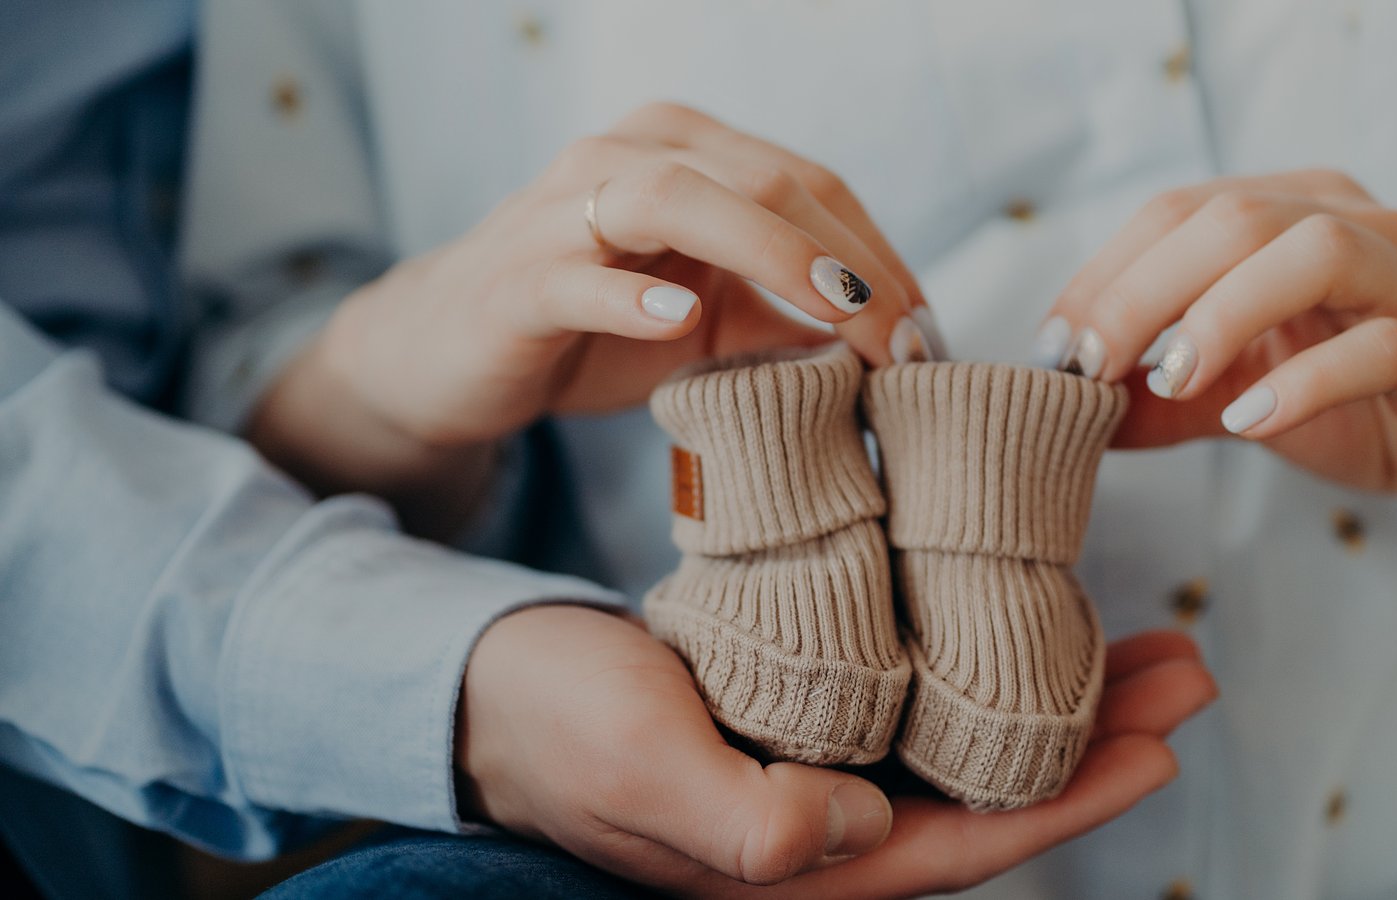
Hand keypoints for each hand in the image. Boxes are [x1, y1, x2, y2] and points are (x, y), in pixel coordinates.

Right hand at [251, 104, 939, 532]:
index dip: (882, 256)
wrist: (454, 356)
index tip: (932, 332)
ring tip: (840, 314)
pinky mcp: (515, 276)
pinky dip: (631, 293)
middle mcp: (629, 155)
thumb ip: (792, 321)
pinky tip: (681, 321)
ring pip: (677, 199)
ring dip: (772, 255)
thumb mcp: (714, 324)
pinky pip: (576, 272)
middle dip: (851, 262)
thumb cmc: (593, 326)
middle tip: (910, 340)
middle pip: (764, 181)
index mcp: (689, 152)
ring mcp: (565, 209)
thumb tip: (897, 348)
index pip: (811, 187)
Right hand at [459, 607, 1214, 896]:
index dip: (1074, 802)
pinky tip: (1023, 609)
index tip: (1163, 741)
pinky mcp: (806, 705)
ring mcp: (820, 764)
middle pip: (995, 787)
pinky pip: (922, 686)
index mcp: (801, 862)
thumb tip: (861, 827)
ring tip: (1145, 636)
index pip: (968, 845)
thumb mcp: (638, 766)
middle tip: (1187, 667)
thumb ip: (747, 815)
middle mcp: (829, 823)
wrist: (483, 682)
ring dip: (1060, 688)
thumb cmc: (552, 725)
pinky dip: (984, 651)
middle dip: (1099, 737)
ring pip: (971, 733)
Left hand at [1038, 169, 1396, 534]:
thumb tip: (1065, 409)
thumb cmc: (1373, 405)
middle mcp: (1354, 225)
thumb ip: (1162, 399)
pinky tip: (1250, 422)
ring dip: (1221, 313)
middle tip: (1086, 365)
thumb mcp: (1246, 397)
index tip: (1051, 351)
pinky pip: (1379, 345)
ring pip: (1310, 254)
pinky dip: (1304, 380)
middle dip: (1141, 290)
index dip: (1103, 276)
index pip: (1178, 214)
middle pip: (1231, 220)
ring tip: (1168, 378)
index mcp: (1294, 215)